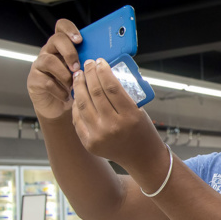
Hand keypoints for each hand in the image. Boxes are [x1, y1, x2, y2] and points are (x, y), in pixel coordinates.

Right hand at [27, 19, 81, 119]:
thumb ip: (87, 63)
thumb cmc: (74, 87)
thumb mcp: (82, 73)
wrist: (59, 108)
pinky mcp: (34, 80)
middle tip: (77, 67)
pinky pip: (46, 81)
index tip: (79, 39)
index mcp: (62, 46)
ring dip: (64, 74)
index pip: (61, 27)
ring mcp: (40, 65)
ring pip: (49, 60)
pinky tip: (66, 96)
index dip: (69, 29)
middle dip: (69, 52)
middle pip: (56, 39)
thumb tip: (102, 61)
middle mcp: (49, 51)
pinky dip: (59, 90)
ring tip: (73, 85)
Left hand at [71, 58, 165, 174]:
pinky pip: (78, 119)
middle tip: (87, 64)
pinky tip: (78, 95)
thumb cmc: (143, 131)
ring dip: (79, 87)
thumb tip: (104, 73)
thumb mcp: (139, 110)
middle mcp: (113, 126)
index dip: (103, 71)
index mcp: (130, 116)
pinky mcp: (89, 142)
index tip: (99, 61)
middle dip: (89, 75)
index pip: (111, 87)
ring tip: (78, 77)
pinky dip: (77, 105)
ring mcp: (99, 135)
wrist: (142, 158)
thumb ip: (122, 95)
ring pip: (83, 104)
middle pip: (95, 93)